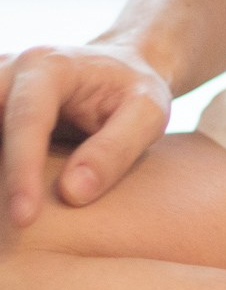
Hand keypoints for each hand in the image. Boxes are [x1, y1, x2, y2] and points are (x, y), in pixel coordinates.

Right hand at [0, 40, 171, 226]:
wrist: (122, 68)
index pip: (26, 120)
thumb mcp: (148, 115)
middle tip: (7, 222)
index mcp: (49, 67)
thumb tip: (72, 195)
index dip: (21, 171)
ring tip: (5, 220)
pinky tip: (6, 200)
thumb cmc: (137, 94)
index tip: (25, 218)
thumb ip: (114, 151)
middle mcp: (11, 70)